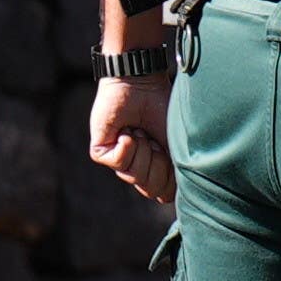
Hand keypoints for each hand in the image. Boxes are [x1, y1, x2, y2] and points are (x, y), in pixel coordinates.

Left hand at [87, 70, 172, 207]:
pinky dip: (127, 146)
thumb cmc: (164, 108)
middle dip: (158, 163)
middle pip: (150, 188)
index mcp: (156, 166)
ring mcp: (118, 159)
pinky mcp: (101, 151)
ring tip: (140, 131)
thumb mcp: (178, 143)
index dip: (171, 175)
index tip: (171, 149)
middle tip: (155, 138)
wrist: (142, 83)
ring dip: (144, 150)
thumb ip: (179, 170)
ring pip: (134, 176)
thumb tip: (177, 197)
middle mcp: (136, 166)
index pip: (163, 193)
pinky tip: (128, 131)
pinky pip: (118, 162)